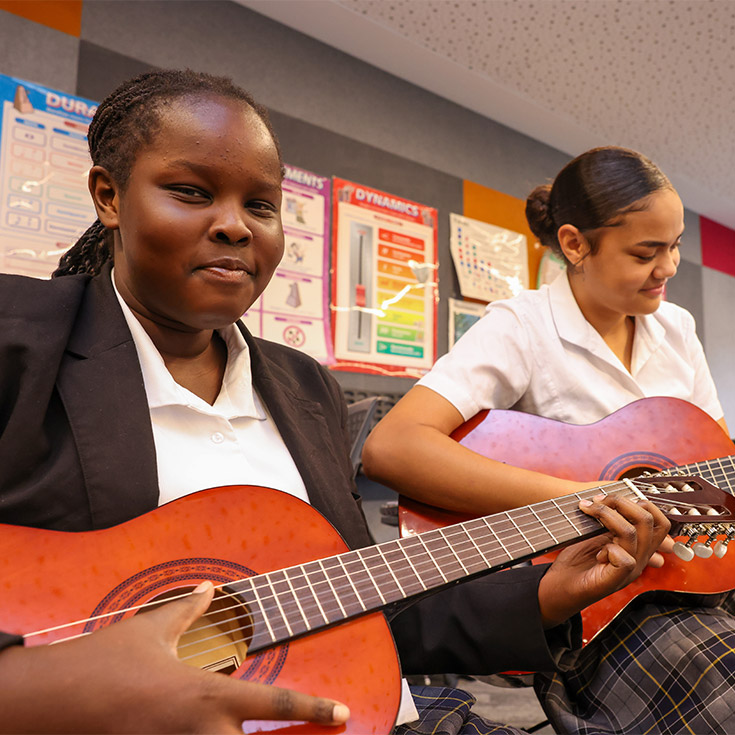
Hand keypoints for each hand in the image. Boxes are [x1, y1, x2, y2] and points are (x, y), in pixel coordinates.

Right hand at [0, 581, 349, 732]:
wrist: (52, 702)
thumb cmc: (105, 662)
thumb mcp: (152, 628)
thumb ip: (189, 608)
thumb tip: (210, 587)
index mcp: (208, 694)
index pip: (277, 702)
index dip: (315, 709)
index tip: (343, 713)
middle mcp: (200, 731)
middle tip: (316, 732)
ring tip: (253, 728)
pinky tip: (216, 732)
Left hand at [537, 494, 670, 626]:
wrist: (558, 590)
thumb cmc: (576, 561)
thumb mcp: (596, 535)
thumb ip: (610, 522)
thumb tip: (612, 498)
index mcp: (638, 547)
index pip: (661, 522)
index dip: (642, 503)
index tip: (613, 498)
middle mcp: (639, 559)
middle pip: (650, 521)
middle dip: (621, 502)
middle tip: (596, 501)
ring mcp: (629, 572)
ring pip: (632, 533)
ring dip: (606, 515)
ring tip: (587, 510)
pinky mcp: (615, 581)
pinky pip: (625, 559)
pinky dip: (608, 548)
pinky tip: (597, 553)